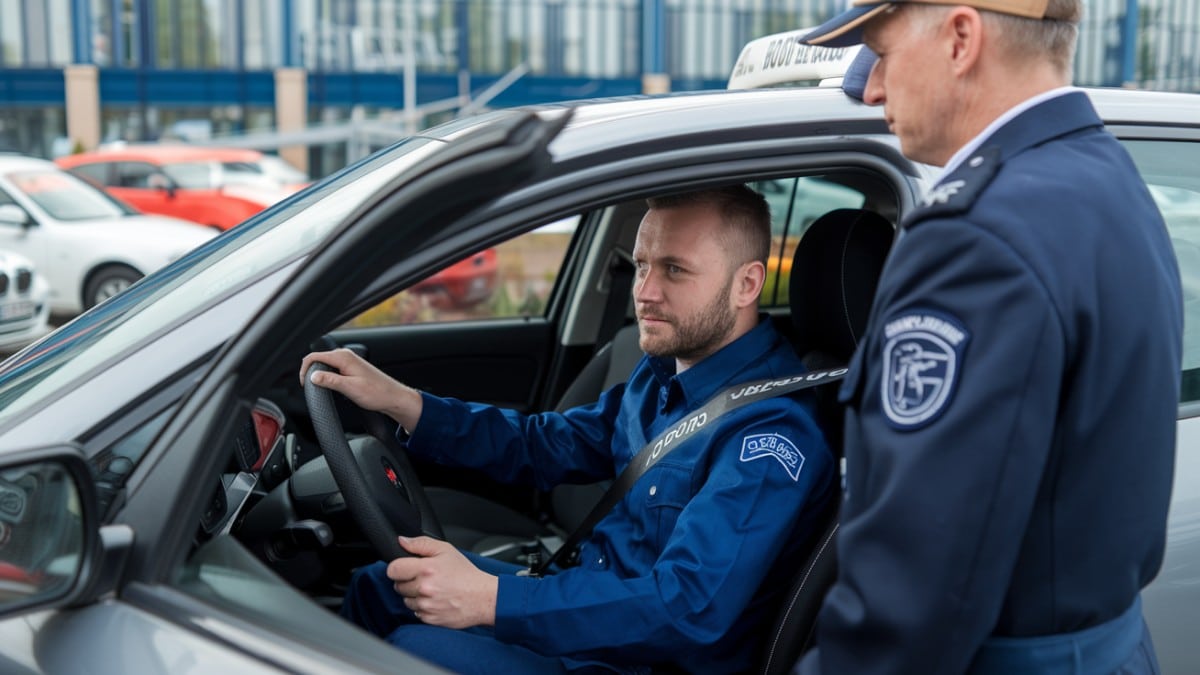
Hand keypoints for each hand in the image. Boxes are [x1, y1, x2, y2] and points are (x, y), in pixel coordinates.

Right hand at [298, 348, 421, 429]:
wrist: (393, 397)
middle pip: (317, 360)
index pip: (313, 356)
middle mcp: (345, 355)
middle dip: (310, 373)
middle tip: (312, 390)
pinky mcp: (350, 368)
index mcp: (343, 357)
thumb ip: (330, 381)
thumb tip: (312, 376)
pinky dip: (327, 378)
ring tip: (322, 390)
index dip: (304, 370)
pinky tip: (332, 388)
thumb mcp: (350, 388)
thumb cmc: (377, 393)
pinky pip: (332, 369)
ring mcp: (348, 361)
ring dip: (319, 376)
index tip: (304, 385)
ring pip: (324, 365)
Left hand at [388, 536, 498, 628]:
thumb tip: (401, 541)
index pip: (393, 569)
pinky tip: (436, 600)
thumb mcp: (446, 550)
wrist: (483, 598)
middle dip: (407, 581)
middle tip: (424, 578)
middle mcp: (424, 588)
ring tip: (432, 589)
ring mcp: (426, 605)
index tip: (404, 568)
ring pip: (406, 600)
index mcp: (426, 569)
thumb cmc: (466, 574)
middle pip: (398, 585)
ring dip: (414, 595)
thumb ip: (421, 543)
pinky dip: (422, 607)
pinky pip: (415, 612)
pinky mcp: (429, 619)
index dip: (397, 567)